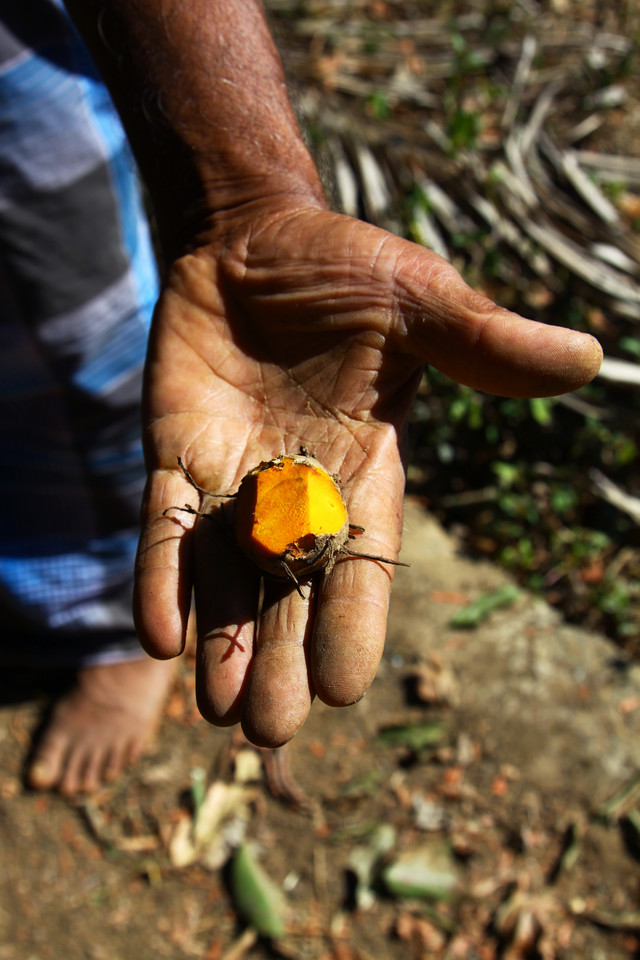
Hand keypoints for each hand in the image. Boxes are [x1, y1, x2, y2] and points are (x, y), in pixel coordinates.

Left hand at [133, 204, 601, 745]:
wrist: (252, 237)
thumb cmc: (344, 266)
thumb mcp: (420, 302)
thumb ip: (486, 343)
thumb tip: (587, 356)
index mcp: (363, 469)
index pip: (364, 560)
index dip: (354, 622)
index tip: (343, 688)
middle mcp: (297, 490)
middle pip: (291, 590)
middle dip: (281, 657)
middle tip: (272, 733)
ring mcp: (230, 478)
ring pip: (226, 577)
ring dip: (223, 642)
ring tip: (220, 714)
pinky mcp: (173, 455)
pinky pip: (163, 529)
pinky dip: (163, 578)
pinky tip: (159, 637)